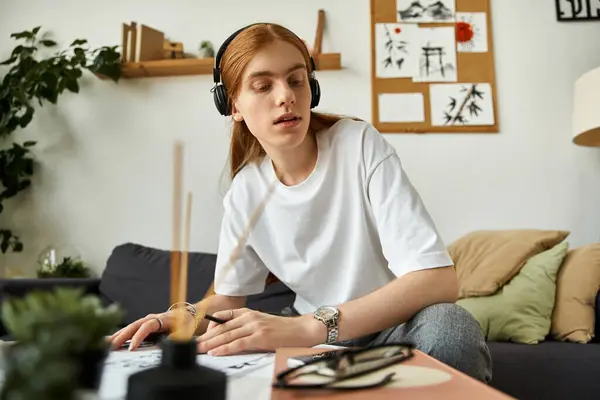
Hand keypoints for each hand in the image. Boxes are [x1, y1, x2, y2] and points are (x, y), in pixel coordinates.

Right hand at [109, 309, 194, 350]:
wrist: (188, 315)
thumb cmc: (186, 323)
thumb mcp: (184, 331)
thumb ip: (174, 338)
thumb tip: (166, 345)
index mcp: (162, 318)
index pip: (147, 326)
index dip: (138, 337)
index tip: (131, 348)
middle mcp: (152, 318)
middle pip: (134, 326)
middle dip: (122, 336)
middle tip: (111, 346)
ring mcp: (146, 321)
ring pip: (130, 327)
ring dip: (118, 335)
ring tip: (105, 343)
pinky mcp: (144, 326)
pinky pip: (131, 330)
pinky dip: (120, 335)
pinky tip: (110, 340)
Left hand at [196, 308, 322, 355]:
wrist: (302, 330)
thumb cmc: (283, 329)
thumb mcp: (261, 323)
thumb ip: (246, 327)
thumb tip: (229, 337)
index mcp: (248, 312)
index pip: (222, 318)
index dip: (209, 326)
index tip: (200, 335)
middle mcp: (249, 317)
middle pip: (221, 327)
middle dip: (205, 337)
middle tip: (192, 344)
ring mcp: (254, 326)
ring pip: (226, 335)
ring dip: (210, 343)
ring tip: (198, 349)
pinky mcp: (259, 338)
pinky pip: (237, 344)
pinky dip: (224, 349)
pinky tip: (215, 352)